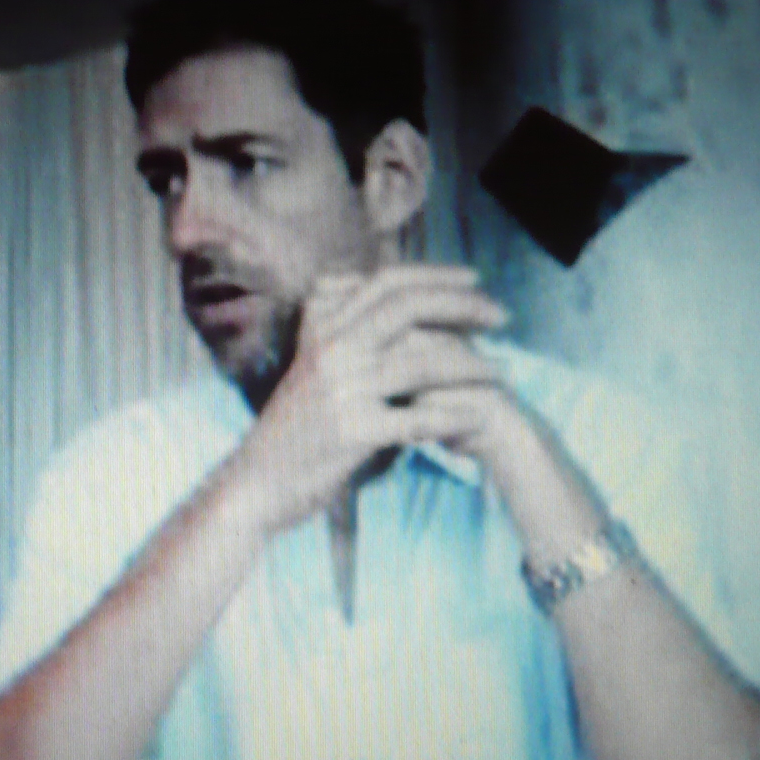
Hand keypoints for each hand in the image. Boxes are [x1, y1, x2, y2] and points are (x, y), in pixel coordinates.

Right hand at [218, 265, 508, 534]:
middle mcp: (330, 348)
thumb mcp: (308, 363)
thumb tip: (367, 286)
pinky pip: (419, 418)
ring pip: (422, 362)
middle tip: (502, 316)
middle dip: (464, 306)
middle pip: (409, 308)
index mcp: (321, 326)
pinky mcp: (353, 432)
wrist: (256, 483)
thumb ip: (337, 326)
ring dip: (471, 365)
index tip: (476, 279)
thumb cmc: (291, 428)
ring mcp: (342, 389)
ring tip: (502, 371)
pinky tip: (479, 416)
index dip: (437, 275)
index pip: (387, 283)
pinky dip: (455, 416)